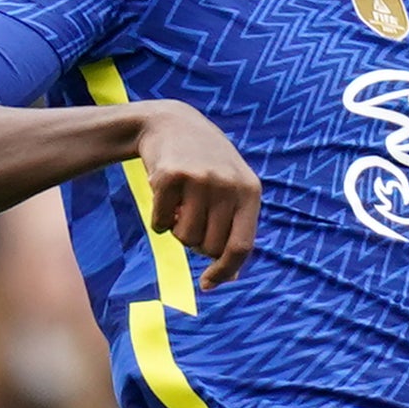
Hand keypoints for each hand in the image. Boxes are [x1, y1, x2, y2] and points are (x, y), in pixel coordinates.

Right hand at [134, 100, 260, 288]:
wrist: (171, 123)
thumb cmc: (206, 165)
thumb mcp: (231, 189)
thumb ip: (236, 228)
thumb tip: (233, 277)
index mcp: (250, 191)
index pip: (242, 246)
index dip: (225, 271)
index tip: (208, 284)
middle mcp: (228, 185)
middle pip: (209, 247)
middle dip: (196, 243)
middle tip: (191, 219)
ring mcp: (200, 179)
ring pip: (184, 237)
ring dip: (176, 229)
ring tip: (180, 204)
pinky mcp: (170, 176)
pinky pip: (160, 224)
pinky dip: (158, 219)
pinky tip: (163, 196)